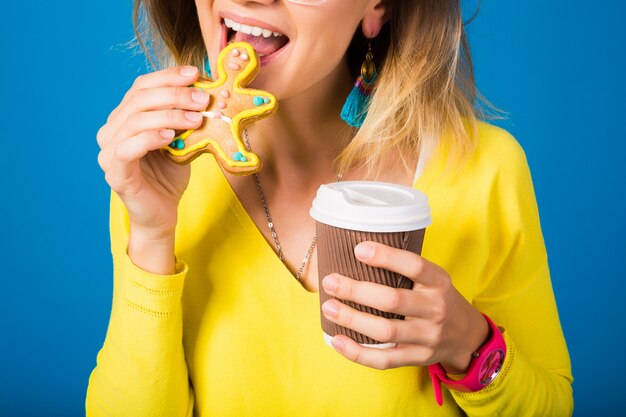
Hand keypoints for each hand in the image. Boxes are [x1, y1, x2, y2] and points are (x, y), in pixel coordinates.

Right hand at [97, 66, 208, 272]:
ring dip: (169, 115)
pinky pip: (128, 148)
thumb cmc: (170, 176)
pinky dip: (150, 138)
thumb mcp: (181, 141)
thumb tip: (207, 92)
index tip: (195, 73)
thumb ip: (185, 118)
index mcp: (124, 118)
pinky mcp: (115, 173)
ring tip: (196, 118)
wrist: (162, 214)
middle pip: (139, 100)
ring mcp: (109, 152)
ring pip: (134, 121)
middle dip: (174, 95)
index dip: (167, 77)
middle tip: (203, 98)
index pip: (141, 87)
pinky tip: (172, 137)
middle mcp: (111, 131)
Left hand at [321, 241, 488, 373]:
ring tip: (329, 308)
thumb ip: (405, 269)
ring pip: (385, 331)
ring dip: (352, 319)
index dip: (386, 257)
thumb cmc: (437, 299)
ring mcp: (428, 337)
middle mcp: (436, 309)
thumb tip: (356, 251)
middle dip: (356, 291)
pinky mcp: (418, 358)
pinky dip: (357, 352)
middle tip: (330, 282)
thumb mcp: (433, 279)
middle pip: (392, 300)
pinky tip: (337, 340)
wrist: (467, 336)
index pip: (414, 266)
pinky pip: (384, 359)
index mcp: (439, 282)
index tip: (358, 249)